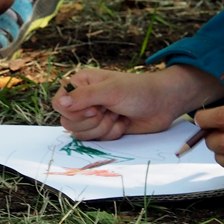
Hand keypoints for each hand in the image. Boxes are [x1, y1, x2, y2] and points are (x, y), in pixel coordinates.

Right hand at [54, 65, 223, 141]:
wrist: (163, 104)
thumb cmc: (139, 90)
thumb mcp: (111, 90)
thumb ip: (85, 96)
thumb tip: (61, 103)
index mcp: (82, 83)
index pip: (59, 103)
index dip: (73, 111)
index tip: (94, 108)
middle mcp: (84, 100)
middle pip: (68, 122)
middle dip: (93, 121)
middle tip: (110, 110)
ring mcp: (93, 115)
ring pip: (81, 134)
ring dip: (103, 128)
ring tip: (119, 116)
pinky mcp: (103, 128)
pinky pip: (95, 140)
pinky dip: (111, 134)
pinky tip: (123, 123)